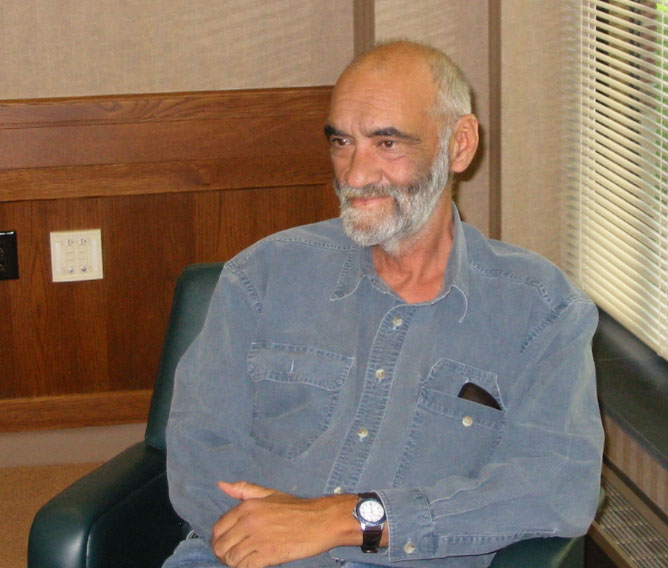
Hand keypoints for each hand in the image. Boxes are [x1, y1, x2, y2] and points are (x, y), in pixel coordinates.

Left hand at [212, 481, 358, 567]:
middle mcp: (249, 522)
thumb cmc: (297, 508)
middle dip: (224, 554)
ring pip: (231, 559)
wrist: (321, 521)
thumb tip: (222, 485)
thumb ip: (244, 490)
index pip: (218, 528)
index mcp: (247, 507)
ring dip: (235, 563)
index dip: (219, 539)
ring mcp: (258, 539)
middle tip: (235, 556)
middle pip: (221, 546)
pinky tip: (254, 564)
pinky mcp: (268, 554)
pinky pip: (244, 567)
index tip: (228, 544)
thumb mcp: (269, 494)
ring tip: (245, 560)